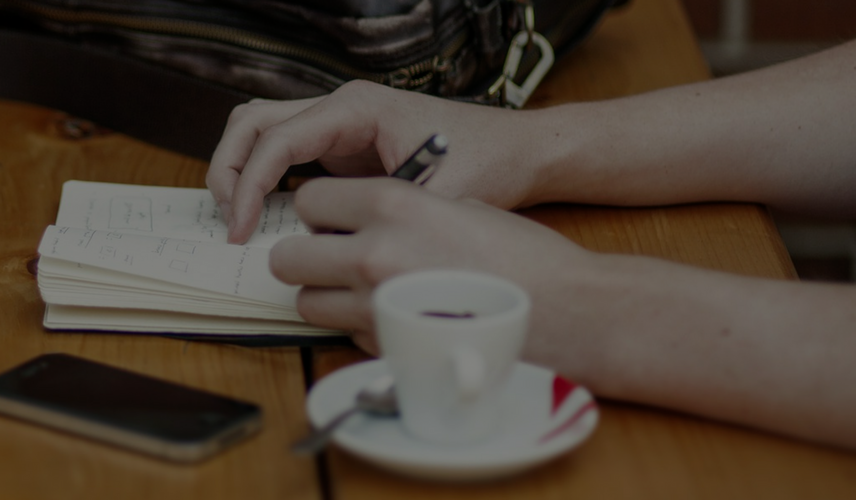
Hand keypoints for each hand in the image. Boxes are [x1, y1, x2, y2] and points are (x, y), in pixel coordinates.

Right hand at [207, 81, 541, 243]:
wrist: (518, 151)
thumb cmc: (486, 162)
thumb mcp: (436, 195)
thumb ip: (382, 217)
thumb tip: (328, 248)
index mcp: (356, 107)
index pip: (276, 138)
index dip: (248, 184)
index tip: (240, 228)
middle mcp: (339, 107)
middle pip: (251, 122)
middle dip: (229, 170)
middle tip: (228, 222)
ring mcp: (335, 124)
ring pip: (258, 130)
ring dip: (238, 170)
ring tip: (237, 219)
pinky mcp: (338, 145)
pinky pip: (281, 152)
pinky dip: (260, 179)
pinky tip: (264, 218)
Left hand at [268, 177, 592, 352]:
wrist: (568, 311)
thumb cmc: (523, 257)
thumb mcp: (459, 205)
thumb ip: (402, 210)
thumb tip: (361, 219)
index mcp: (393, 204)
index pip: (309, 199)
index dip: (318, 210)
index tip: (332, 218)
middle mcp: (373, 253)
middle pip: (287, 256)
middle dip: (304, 257)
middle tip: (329, 257)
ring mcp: (375, 306)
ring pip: (305, 303)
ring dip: (324, 296)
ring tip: (360, 290)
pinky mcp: (386, 347)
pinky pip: (342, 333)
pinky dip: (358, 326)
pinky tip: (395, 315)